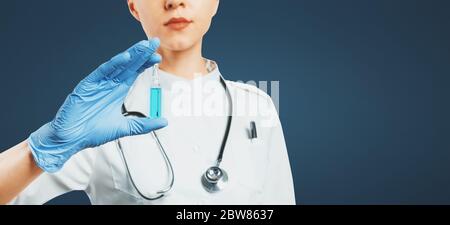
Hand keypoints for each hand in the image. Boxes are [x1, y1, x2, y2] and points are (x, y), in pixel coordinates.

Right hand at [28, 39, 166, 172]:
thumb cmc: (92, 132)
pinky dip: (113, 64)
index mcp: (117, 91)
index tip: (157, 57)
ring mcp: (98, 83)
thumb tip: (163, 122)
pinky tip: (125, 57)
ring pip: (117, 65)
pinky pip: (102, 72)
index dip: (145, 64)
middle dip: (141, 54)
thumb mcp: (125, 128)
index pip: (134, 72)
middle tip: (154, 43)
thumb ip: (144, 125)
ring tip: (143, 46)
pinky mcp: (87, 85)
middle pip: (128, 65)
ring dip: (131, 55)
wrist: (71, 139)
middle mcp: (109, 85)